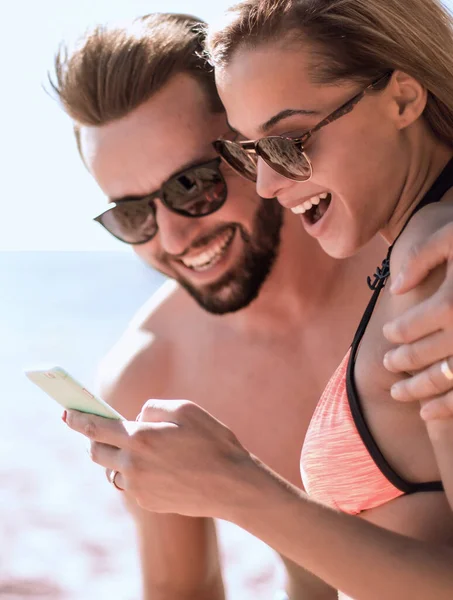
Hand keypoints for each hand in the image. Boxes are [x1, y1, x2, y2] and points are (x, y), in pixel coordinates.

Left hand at [64, 400, 251, 516]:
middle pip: (96, 452)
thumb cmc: (213, 442)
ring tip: (131, 448)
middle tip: (98, 429)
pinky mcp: (148, 502)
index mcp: (141, 438)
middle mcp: (133, 465)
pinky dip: (133, 472)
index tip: (66, 413)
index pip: (96, 427)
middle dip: (93, 439)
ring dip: (115, 457)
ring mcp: (139, 487)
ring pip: (111, 470)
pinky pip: (129, 484)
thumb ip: (153, 408)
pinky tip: (153, 466)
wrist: (232, 485)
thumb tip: (136, 418)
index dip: (77, 419)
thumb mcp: (186, 409)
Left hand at [383, 223, 452, 406]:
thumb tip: (396, 289)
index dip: (394, 334)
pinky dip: (448, 407)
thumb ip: (421, 257)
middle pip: (421, 356)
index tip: (387, 334)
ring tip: (399, 394)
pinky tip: (430, 413)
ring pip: (443, 380)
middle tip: (388, 365)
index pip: (408, 327)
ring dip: (418, 391)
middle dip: (400, 362)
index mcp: (450, 303)